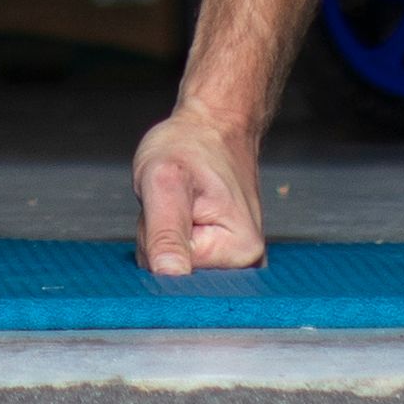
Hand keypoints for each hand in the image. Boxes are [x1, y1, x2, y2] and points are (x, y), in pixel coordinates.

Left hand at [133, 108, 267, 275]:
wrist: (213, 127)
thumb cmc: (192, 147)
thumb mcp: (166, 182)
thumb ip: (164, 233)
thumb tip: (169, 276)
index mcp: (240, 251)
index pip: (174, 274)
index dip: (157, 242)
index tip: (171, 208)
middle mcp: (246, 264)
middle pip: (175, 276)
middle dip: (158, 242)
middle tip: (173, 204)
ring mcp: (235, 263)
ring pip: (173, 269)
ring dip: (161, 238)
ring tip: (178, 205)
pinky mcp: (223, 258)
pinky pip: (179, 261)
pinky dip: (170, 239)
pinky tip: (182, 215)